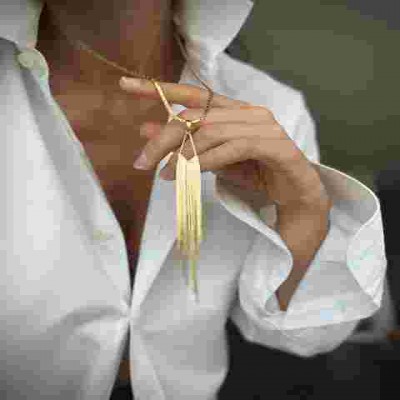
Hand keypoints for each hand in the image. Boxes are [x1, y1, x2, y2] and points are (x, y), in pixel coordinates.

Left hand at [119, 77, 330, 213]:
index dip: (159, 89)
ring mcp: (263, 126)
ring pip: (212, 131)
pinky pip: (233, 147)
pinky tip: (190, 174)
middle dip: (164, 138)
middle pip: (196, 116)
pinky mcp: (274, 144)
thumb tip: (147, 130)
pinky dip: (207, 161)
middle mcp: (248, 112)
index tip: (125, 86)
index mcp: (233, 111)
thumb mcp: (212, 160)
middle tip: (143, 161)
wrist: (294, 197)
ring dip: (183, 155)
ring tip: (165, 175)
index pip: (193, 94)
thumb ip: (185, 144)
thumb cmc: (255, 174)